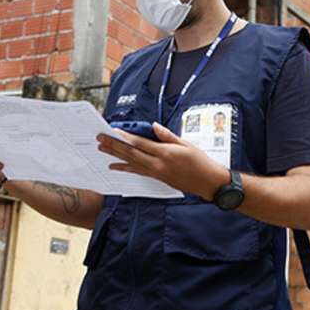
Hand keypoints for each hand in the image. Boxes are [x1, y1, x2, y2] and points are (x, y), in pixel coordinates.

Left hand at [97, 122, 228, 200]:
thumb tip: (154, 126)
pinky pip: (138, 172)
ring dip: (116, 156)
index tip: (113, 131)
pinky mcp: (157, 178)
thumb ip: (168, 136)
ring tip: (103, 150)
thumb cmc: (200, 161)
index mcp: (166, 153)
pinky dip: (125, 168)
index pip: (141, 144)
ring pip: (131, 163)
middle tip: (101, 140)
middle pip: (132, 154)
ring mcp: (157, 173)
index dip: (126, 137)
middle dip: (115, 146)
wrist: (208, 183)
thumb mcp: (186, 144)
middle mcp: (158, 164)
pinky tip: (115, 166)